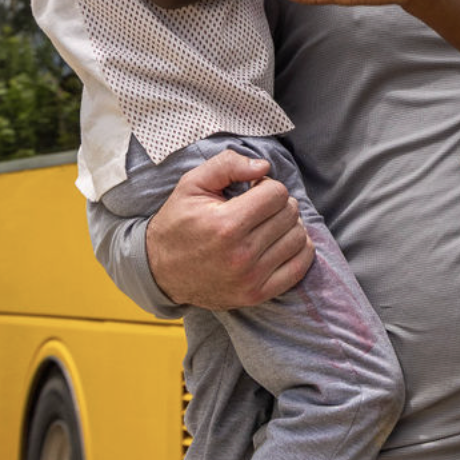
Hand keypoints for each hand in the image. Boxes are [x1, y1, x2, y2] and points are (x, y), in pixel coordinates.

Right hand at [146, 150, 314, 309]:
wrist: (159, 271)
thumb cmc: (179, 223)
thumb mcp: (192, 184)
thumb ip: (228, 164)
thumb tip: (264, 166)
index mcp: (226, 225)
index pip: (277, 193)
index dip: (266, 186)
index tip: (252, 191)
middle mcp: (241, 255)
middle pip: (290, 213)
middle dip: (278, 204)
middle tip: (259, 208)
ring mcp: (251, 279)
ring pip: (299, 237)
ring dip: (288, 226)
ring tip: (267, 225)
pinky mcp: (257, 295)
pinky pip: (300, 266)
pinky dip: (299, 249)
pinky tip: (280, 242)